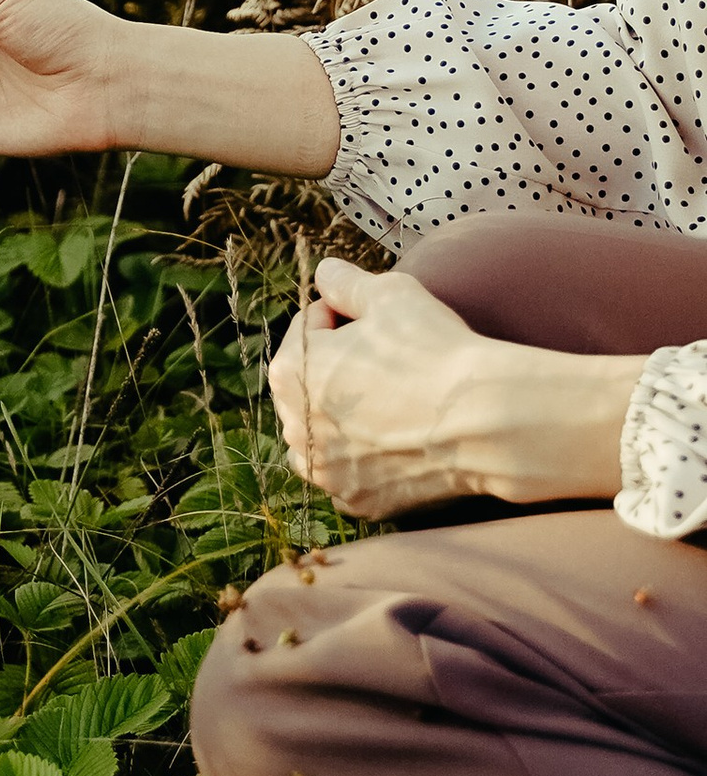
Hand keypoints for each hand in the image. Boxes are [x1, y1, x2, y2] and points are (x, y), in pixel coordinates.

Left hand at [269, 256, 644, 518]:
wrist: (487, 419)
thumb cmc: (435, 350)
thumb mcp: (390, 293)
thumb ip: (346, 281)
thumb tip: (325, 272)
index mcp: (289, 373)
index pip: (308, 330)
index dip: (345, 318)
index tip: (381, 324)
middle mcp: (294, 429)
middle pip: (312, 384)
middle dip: (340, 368)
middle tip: (390, 360)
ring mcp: (326, 473)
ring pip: (325, 433)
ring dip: (346, 417)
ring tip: (392, 401)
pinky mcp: (359, 502)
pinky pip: (352, 474)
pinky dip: (367, 460)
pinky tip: (397, 441)